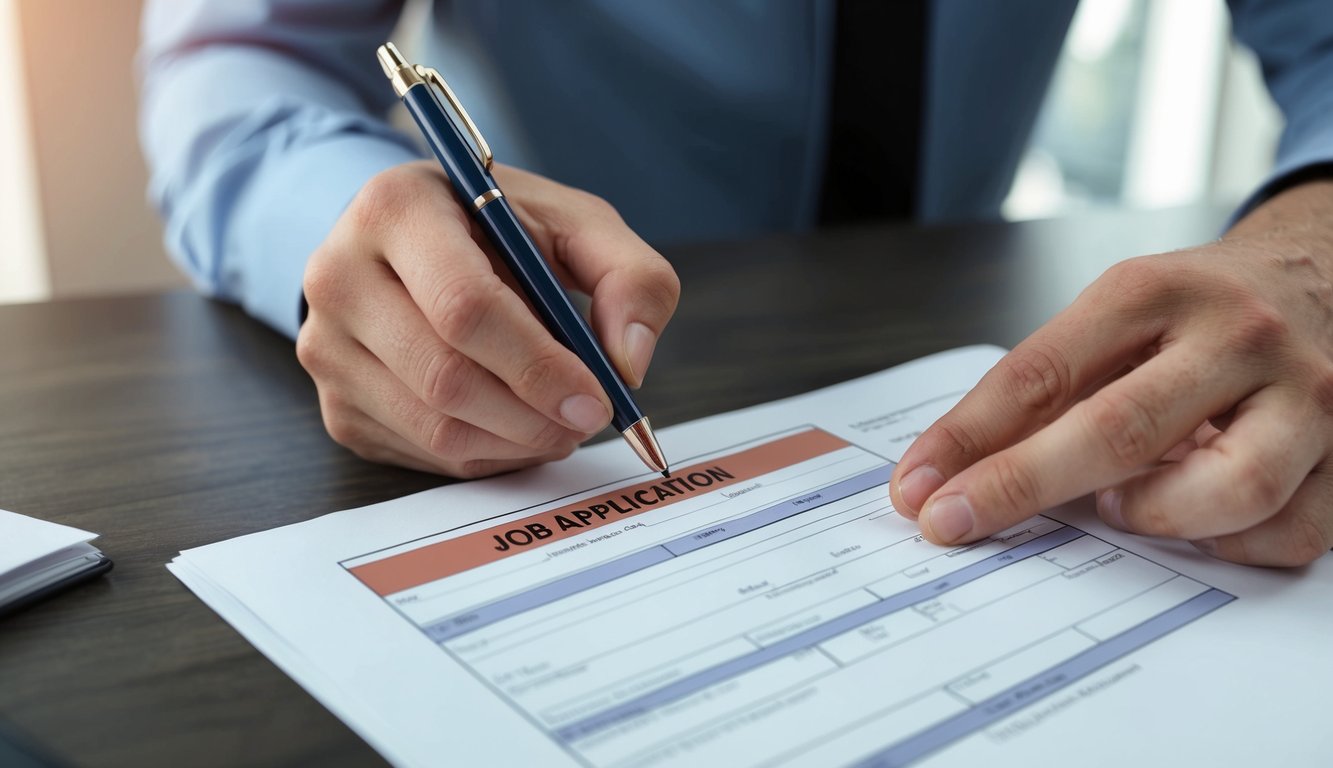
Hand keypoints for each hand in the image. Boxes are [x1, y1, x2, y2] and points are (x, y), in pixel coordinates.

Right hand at [297, 161, 679, 477]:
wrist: (416, 243)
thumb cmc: (502, 231)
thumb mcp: (578, 225)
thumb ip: (631, 279)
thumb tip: (628, 362)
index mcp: (396, 208)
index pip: (463, 306)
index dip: (537, 365)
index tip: (596, 400)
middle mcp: (339, 274)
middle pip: (444, 376)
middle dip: (532, 415)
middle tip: (588, 420)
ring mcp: (325, 345)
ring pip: (433, 427)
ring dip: (516, 441)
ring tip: (560, 422)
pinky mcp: (335, 404)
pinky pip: (421, 454)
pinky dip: (487, 454)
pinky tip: (515, 425)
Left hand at [891, 180, 1332, 565]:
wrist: (1327, 272)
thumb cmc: (1199, 308)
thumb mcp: (1117, 315)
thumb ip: (1045, 384)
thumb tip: (951, 469)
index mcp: (1156, 292)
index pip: (1043, 372)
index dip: (969, 437)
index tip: (916, 486)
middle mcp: (1238, 336)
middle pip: (1121, 429)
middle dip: (1023, 486)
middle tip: (959, 521)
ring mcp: (1309, 395)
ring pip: (1230, 489)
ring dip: (1154, 517)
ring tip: (1118, 505)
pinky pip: (1289, 531)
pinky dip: (1228, 544)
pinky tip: (1195, 522)